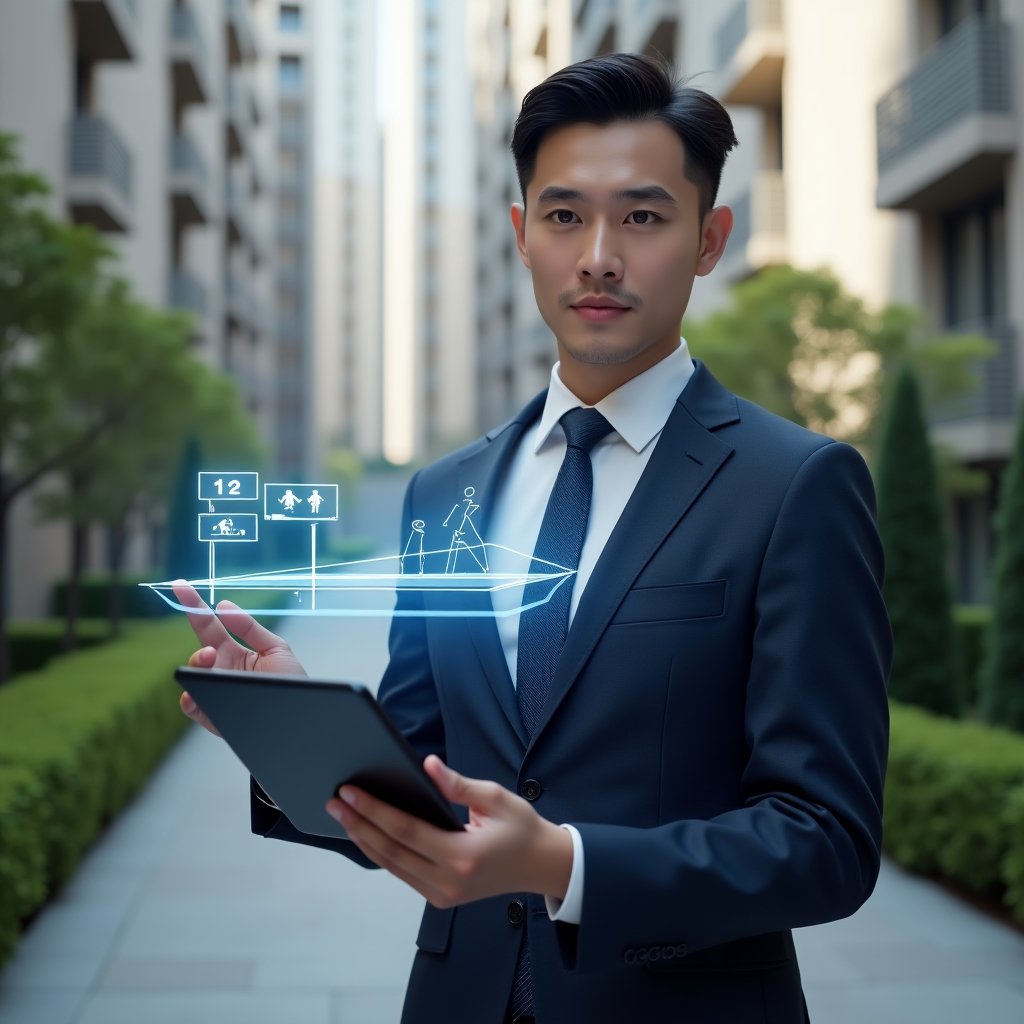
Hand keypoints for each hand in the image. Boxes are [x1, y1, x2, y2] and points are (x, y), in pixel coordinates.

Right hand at [172, 581, 305, 735]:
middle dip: (195, 634)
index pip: (209, 625)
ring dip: (197, 663)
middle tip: (205, 634)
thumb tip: (223, 605)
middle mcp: (220, 670)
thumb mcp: (276, 649)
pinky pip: (192, 707)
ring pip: (192, 674)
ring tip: (211, 657)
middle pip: (198, 647)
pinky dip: (189, 698)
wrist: (303, 717)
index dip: (194, 605)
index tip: (180, 585)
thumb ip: (249, 628)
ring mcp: (215, 691)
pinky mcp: (213, 716)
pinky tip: (195, 692)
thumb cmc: (291, 683)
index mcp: (233, 652)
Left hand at [325, 755, 572, 907]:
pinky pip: (402, 873)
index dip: (374, 810)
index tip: (350, 792)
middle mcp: (448, 881)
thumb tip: (426, 765)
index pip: (406, 830)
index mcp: (462, 856)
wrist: (541, 865)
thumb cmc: (522, 829)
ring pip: (392, 866)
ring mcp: (442, 894)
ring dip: (365, 839)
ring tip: (343, 815)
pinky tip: (367, 834)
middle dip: (359, 823)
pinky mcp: (440, 897)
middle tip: (335, 801)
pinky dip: (382, 852)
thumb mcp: (496, 798)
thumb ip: (457, 785)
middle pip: (390, 851)